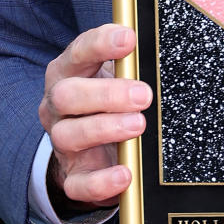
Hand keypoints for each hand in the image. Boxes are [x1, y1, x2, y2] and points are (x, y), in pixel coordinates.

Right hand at [38, 25, 149, 211]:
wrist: (94, 147)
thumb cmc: (110, 99)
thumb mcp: (118, 74)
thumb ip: (133, 59)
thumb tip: (165, 41)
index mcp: (70, 72)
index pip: (78, 52)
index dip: (100, 44)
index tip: (128, 39)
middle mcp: (58, 105)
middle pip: (67, 95)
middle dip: (106, 94)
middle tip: (143, 95)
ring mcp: (62, 141)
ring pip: (68, 135)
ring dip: (105, 129)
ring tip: (138, 126)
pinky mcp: (73, 175)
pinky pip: (78, 184)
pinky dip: (101, 181)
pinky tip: (124, 174)